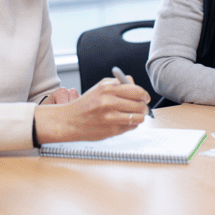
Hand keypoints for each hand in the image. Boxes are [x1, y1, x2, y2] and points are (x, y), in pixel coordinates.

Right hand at [34, 78, 150, 143]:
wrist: (69, 121)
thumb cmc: (85, 104)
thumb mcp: (99, 88)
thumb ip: (118, 84)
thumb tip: (135, 84)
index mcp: (107, 89)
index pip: (136, 91)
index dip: (144, 95)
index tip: (145, 97)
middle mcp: (109, 102)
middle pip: (139, 105)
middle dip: (143, 106)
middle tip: (141, 107)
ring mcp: (110, 118)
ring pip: (138, 118)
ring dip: (139, 117)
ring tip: (134, 115)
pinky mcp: (111, 131)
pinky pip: (130, 127)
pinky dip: (130, 125)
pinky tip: (123, 121)